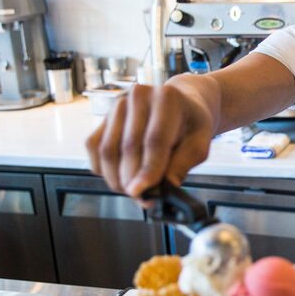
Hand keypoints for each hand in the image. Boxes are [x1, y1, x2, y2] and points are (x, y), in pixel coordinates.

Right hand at [85, 81, 212, 197]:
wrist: (180, 104)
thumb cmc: (191, 124)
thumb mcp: (200, 143)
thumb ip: (183, 164)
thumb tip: (165, 186)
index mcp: (167, 98)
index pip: (155, 139)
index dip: (148, 170)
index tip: (142, 192)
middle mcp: (139, 96)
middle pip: (128, 146)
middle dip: (133, 179)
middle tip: (142, 199)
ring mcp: (118, 105)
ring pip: (108, 149)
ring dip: (117, 178)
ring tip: (134, 190)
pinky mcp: (104, 117)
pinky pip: (94, 148)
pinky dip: (104, 168)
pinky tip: (120, 177)